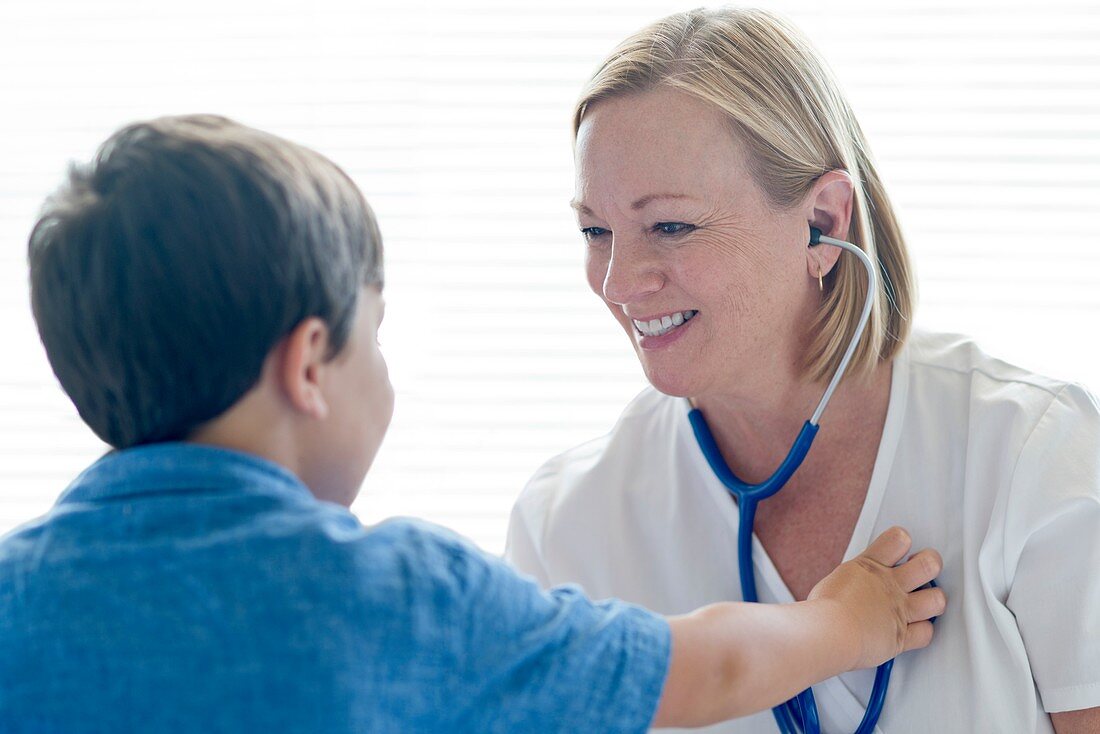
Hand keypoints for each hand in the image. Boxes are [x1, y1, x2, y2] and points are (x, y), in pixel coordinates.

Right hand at [807, 526, 944, 669]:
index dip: (902, 541)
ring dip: (934, 600)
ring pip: (937, 599)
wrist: (829, 633)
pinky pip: (927, 632)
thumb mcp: (837, 580)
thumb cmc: (822, 610)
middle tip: (924, 569)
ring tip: (924, 600)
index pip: (898, 538)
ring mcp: (899, 610)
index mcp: (870, 566)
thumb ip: (855, 579)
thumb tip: (854, 584)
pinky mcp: (902, 636)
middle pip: (929, 564)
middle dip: (931, 563)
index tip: (900, 549)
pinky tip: (914, 629)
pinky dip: (922, 631)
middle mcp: (890, 585)